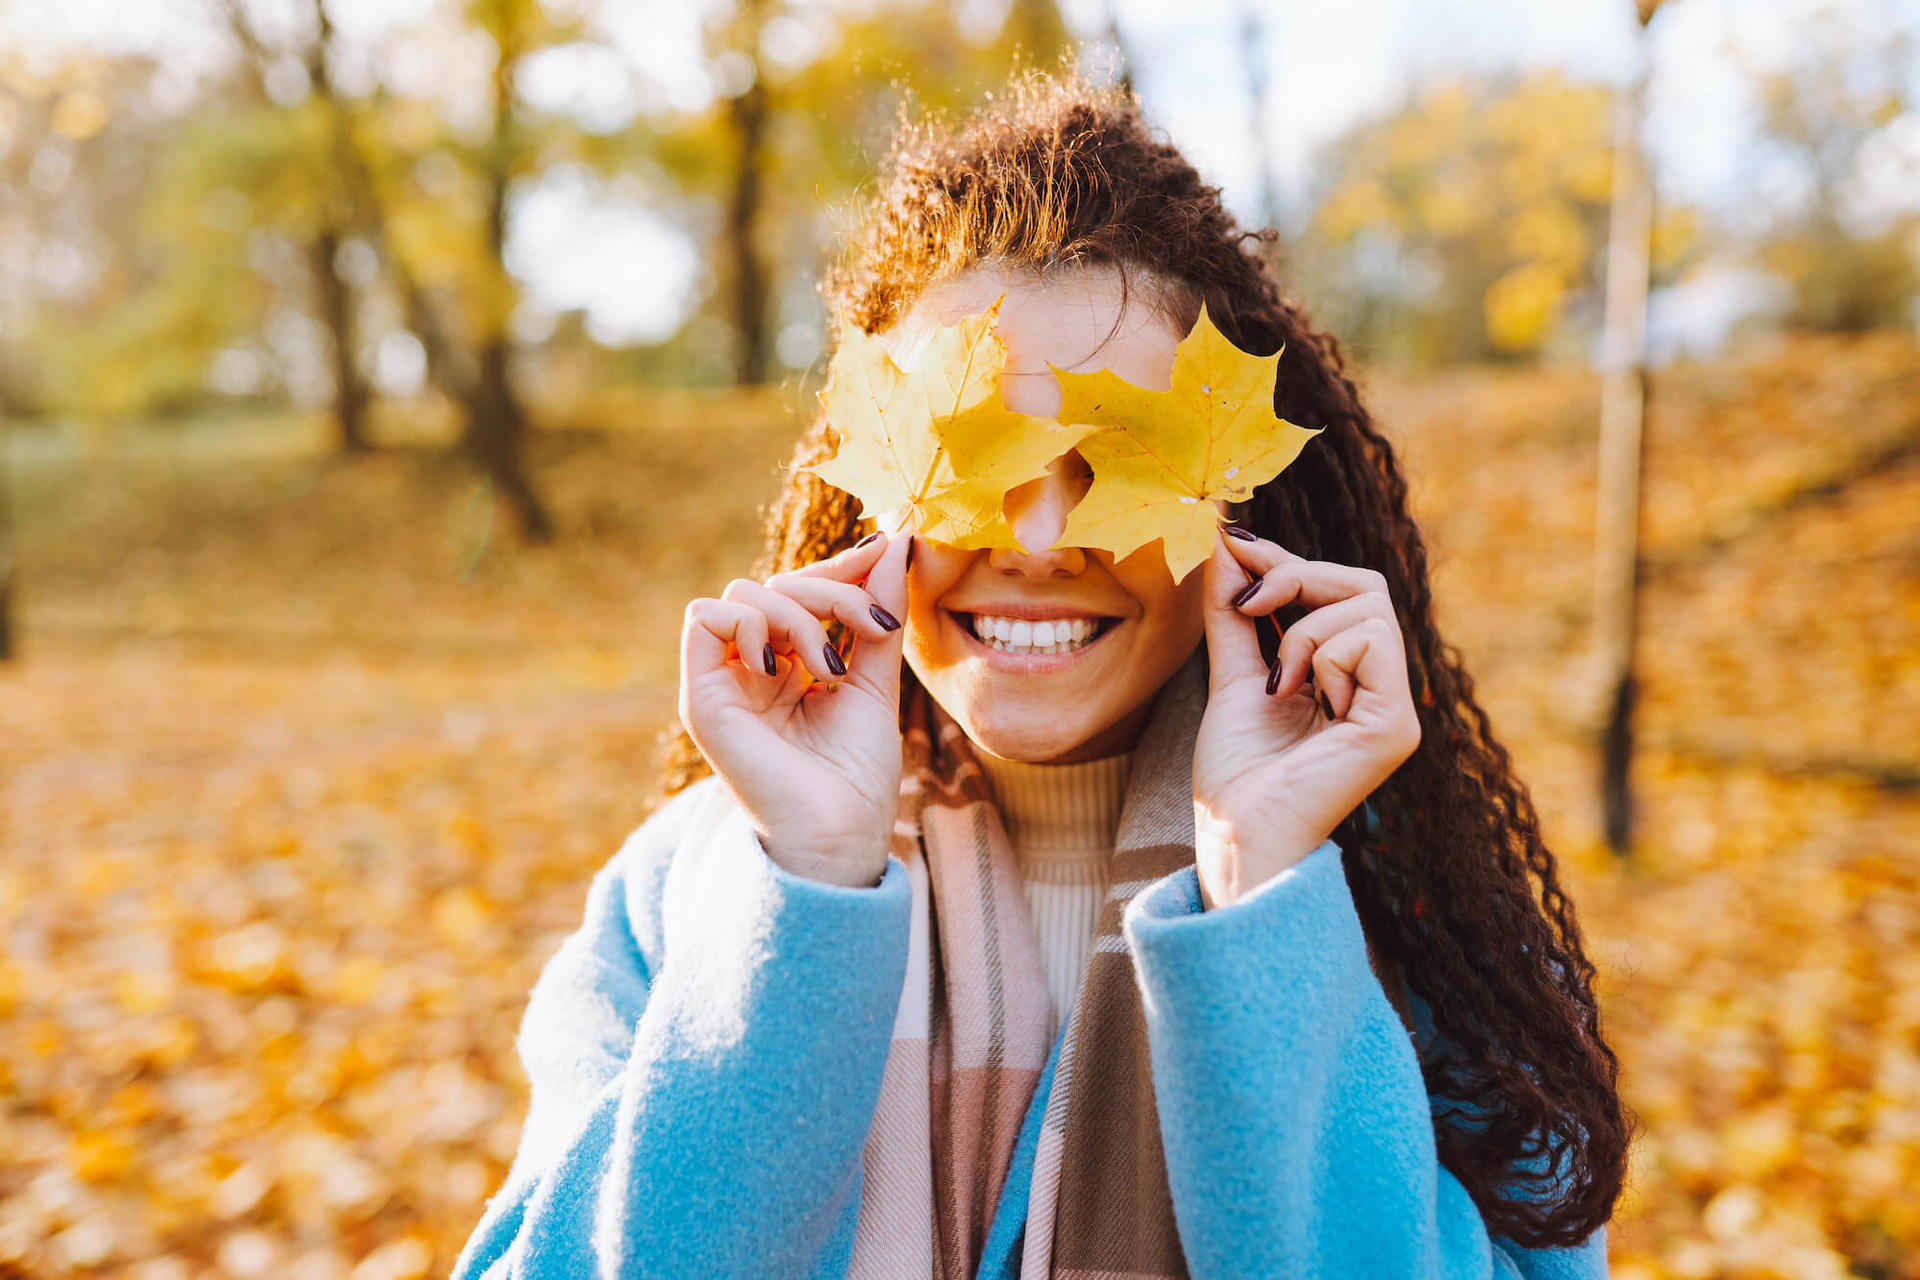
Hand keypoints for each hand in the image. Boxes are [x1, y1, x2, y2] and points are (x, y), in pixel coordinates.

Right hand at [678, 523, 911, 887]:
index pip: (801, 589)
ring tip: (832, 669)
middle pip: (776, 584)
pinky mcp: (702, 697)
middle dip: (832, 591)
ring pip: (744, 593)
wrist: (842, 834)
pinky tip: (787, 666)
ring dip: (800, 615)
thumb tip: (896, 542)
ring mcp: (724, 681)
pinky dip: (752, 624)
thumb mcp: (876, 679)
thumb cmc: (857, 775)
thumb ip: (877, 615)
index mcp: (787, 665)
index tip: (885, 555)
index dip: (840, 569)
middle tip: (875, 626)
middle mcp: (750, 668)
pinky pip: (705, 618)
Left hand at [1190, 525, 1421, 908]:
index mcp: (1348, 677)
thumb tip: (1225, 540)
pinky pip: (1369, 641)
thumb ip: (1233, 612)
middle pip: (1363, 583)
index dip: (1287, 559)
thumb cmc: (1236, 773)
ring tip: (1277, 683)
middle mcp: (1380, 688)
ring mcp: (1395, 706)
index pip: (1338, 590)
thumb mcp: (1231, 674)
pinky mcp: (1397, 724)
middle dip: (1297, 576)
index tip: (1233, 541)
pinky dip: (1321, 657)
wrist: (1236, 835)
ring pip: (1366, 606)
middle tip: (1249, 601)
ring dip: (1303, 629)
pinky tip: (1301, 701)